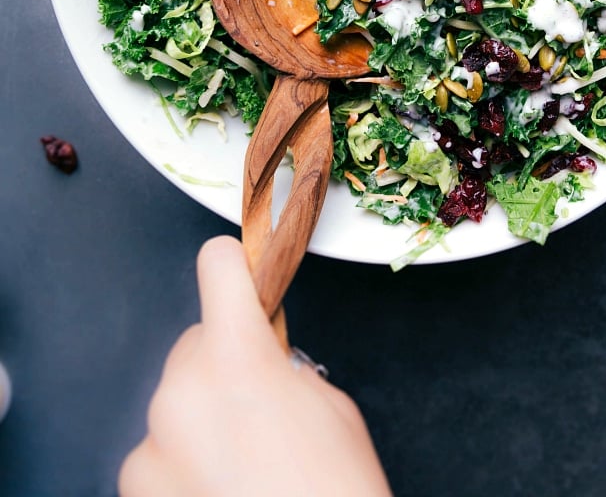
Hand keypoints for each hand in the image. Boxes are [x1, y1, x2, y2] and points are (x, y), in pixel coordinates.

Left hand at [118, 236, 392, 496]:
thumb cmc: (334, 491)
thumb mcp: (328, 405)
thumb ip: (280, 364)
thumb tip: (258, 356)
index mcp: (236, 357)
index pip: (217, 266)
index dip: (236, 269)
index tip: (243, 278)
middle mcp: (181, 392)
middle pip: (196, 342)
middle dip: (223, 362)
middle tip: (260, 408)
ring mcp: (151, 444)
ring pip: (176, 399)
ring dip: (201, 416)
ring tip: (243, 462)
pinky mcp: (135, 485)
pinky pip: (158, 449)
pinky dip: (182, 462)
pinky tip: (219, 488)